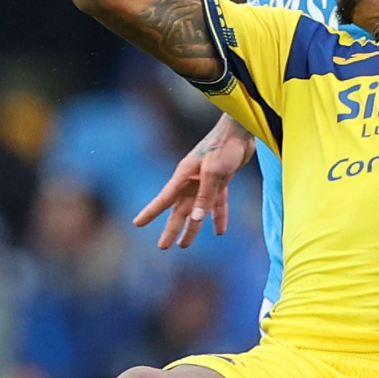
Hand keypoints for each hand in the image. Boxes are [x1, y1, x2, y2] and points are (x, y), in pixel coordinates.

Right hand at [133, 116, 254, 247]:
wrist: (241, 131)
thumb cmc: (224, 147)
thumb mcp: (214, 172)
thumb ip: (205, 196)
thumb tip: (195, 219)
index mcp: (184, 175)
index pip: (164, 199)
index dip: (150, 213)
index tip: (137, 224)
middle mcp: (191, 180)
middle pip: (179, 210)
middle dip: (170, 228)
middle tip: (162, 246)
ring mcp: (205, 181)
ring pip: (196, 210)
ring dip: (192, 228)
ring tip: (184, 245)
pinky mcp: (220, 180)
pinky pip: (216, 203)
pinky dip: (217, 216)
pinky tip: (219, 231)